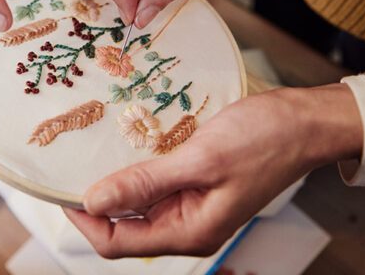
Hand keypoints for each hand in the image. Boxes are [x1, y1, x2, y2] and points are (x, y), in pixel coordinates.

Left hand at [64, 84, 362, 257]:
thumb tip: (94, 201)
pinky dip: (136, 171)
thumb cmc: (262, 140)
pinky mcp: (195, 185)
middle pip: (123, 227)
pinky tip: (125, 148)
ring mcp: (192, 206)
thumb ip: (145, 183)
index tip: (61, 188)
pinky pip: (154, 187)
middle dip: (96, 201)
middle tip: (72, 164)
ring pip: (137, 206)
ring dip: (115, 184)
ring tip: (92, 154)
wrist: (303, 122)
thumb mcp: (199, 160)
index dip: (85, 219)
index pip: (117, 243)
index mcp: (190, 232)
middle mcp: (188, 226)